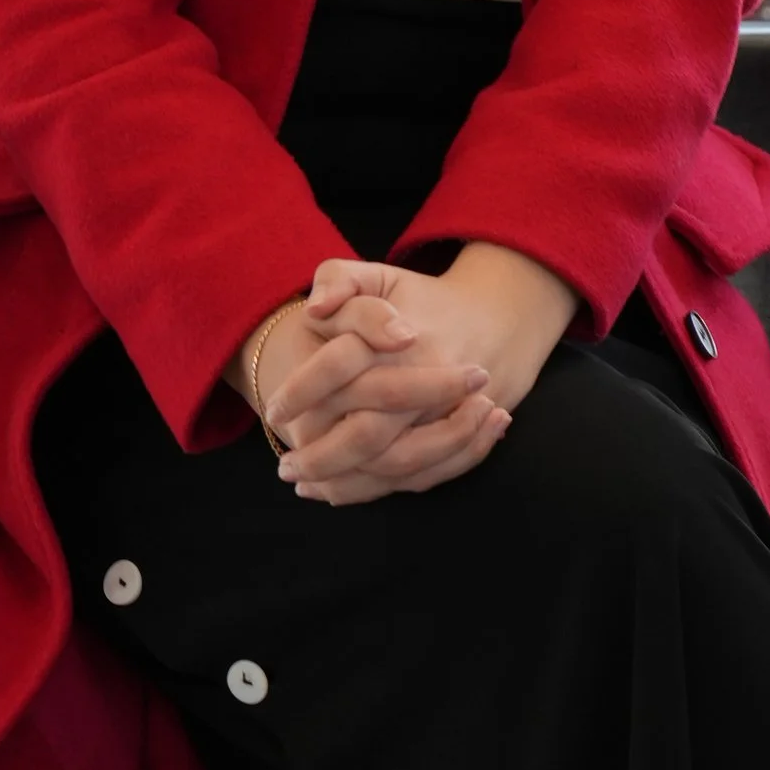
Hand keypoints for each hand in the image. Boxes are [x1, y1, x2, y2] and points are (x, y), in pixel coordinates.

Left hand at [246, 246, 578, 506]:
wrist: (496, 320)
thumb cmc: (421, 300)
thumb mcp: (379, 276)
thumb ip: (339, 279)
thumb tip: (314, 310)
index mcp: (400, 337)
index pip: (340, 364)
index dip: (301, 390)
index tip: (273, 410)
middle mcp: (426, 378)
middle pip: (368, 434)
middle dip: (322, 457)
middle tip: (284, 468)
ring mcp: (447, 415)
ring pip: (392, 465)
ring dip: (345, 482)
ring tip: (304, 485)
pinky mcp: (456, 437)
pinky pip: (418, 477)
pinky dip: (375, 490)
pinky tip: (335, 493)